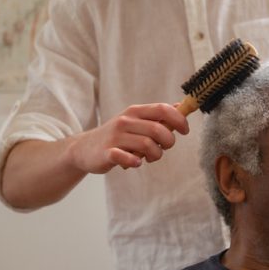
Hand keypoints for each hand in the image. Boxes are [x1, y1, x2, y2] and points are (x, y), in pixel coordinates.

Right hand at [70, 103, 189, 172]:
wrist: (84, 149)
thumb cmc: (117, 136)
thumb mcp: (135, 121)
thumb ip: (157, 116)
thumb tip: (181, 106)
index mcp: (135, 111)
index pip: (163, 109)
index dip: (179, 120)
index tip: (185, 131)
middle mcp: (125, 121)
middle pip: (158, 129)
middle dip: (168, 142)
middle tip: (164, 148)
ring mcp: (115, 137)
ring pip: (148, 145)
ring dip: (156, 155)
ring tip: (151, 157)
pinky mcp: (107, 153)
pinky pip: (127, 158)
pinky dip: (135, 162)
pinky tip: (135, 162)